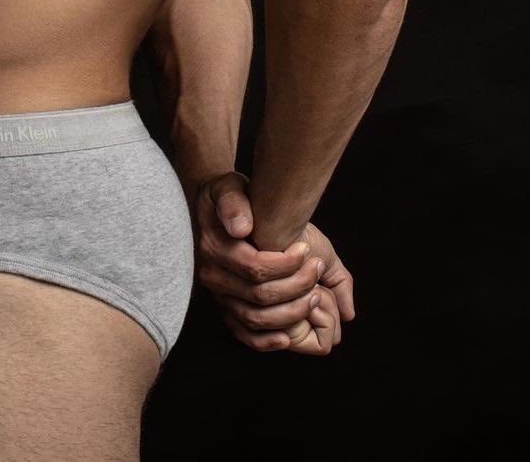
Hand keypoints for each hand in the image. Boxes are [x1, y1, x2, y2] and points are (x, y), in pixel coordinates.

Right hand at [192, 171, 355, 354]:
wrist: (213, 209)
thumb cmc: (229, 196)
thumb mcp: (229, 188)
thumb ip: (234, 203)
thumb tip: (242, 228)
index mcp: (213, 247)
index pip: (254, 267)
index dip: (287, 264)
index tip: (308, 251)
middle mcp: (212, 275)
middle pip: (259, 295)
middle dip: (297, 285)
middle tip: (318, 268)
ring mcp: (217, 294)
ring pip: (255, 318)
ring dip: (291, 311)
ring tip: (316, 294)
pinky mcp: (225, 307)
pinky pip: (242, 333)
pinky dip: (265, 341)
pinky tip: (288, 337)